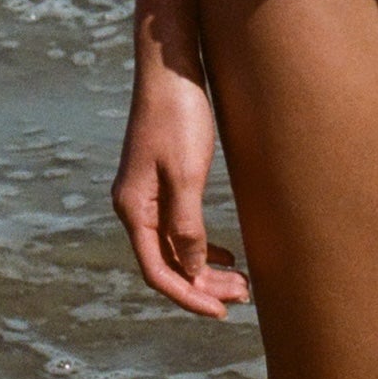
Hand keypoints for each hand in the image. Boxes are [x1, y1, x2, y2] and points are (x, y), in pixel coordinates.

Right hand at [111, 61, 250, 318]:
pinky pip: (178, 226)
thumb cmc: (179, 115)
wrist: (171, 67)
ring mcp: (145, 193)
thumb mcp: (186, 173)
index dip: (188, 296)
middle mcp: (134, 206)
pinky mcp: (160, 179)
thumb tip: (193, 267)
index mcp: (134, 208)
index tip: (220, 311)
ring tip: (241, 281)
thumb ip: (187, 224)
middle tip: (243, 296)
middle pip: (166, 263)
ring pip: (174, 246)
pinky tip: (225, 251)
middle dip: (203, 285)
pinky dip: (200, 243)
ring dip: (205, 267)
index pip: (158, 271)